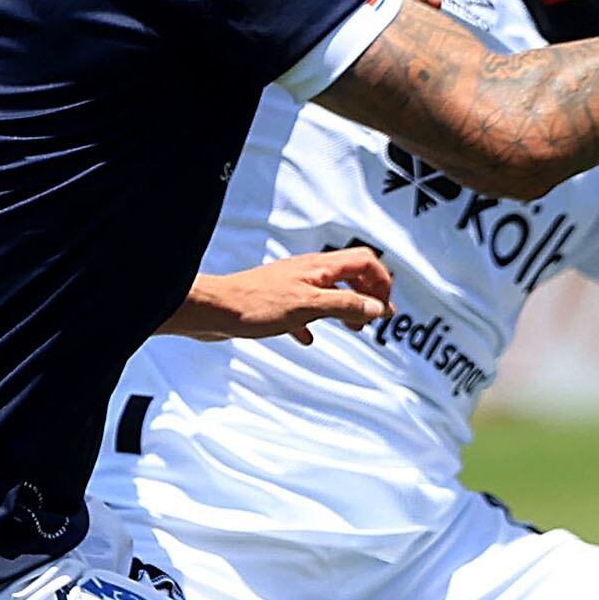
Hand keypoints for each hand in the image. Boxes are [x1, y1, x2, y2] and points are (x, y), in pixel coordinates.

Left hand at [169, 247, 393, 344]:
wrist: (214, 310)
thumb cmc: (254, 304)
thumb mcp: (309, 307)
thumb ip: (345, 307)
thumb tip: (376, 307)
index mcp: (319, 268)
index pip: (364, 262)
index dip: (381, 282)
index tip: (384, 307)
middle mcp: (308, 272)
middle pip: (350, 275)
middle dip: (367, 294)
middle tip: (375, 317)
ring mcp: (292, 285)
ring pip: (329, 292)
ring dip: (345, 308)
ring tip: (352, 328)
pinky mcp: (277, 301)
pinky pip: (304, 308)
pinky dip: (314, 322)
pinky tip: (309, 337)